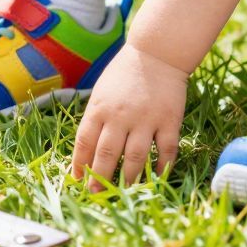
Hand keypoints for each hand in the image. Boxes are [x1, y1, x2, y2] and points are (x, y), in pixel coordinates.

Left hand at [70, 44, 186, 189]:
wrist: (157, 53)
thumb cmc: (125, 74)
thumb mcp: (102, 92)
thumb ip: (96, 119)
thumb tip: (85, 152)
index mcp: (99, 108)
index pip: (84, 142)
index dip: (79, 164)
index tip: (77, 180)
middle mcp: (120, 116)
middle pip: (106, 154)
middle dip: (99, 178)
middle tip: (96, 194)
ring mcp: (146, 119)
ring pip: (135, 158)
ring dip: (128, 179)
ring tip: (123, 193)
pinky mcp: (169, 121)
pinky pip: (165, 151)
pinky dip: (161, 168)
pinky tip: (156, 178)